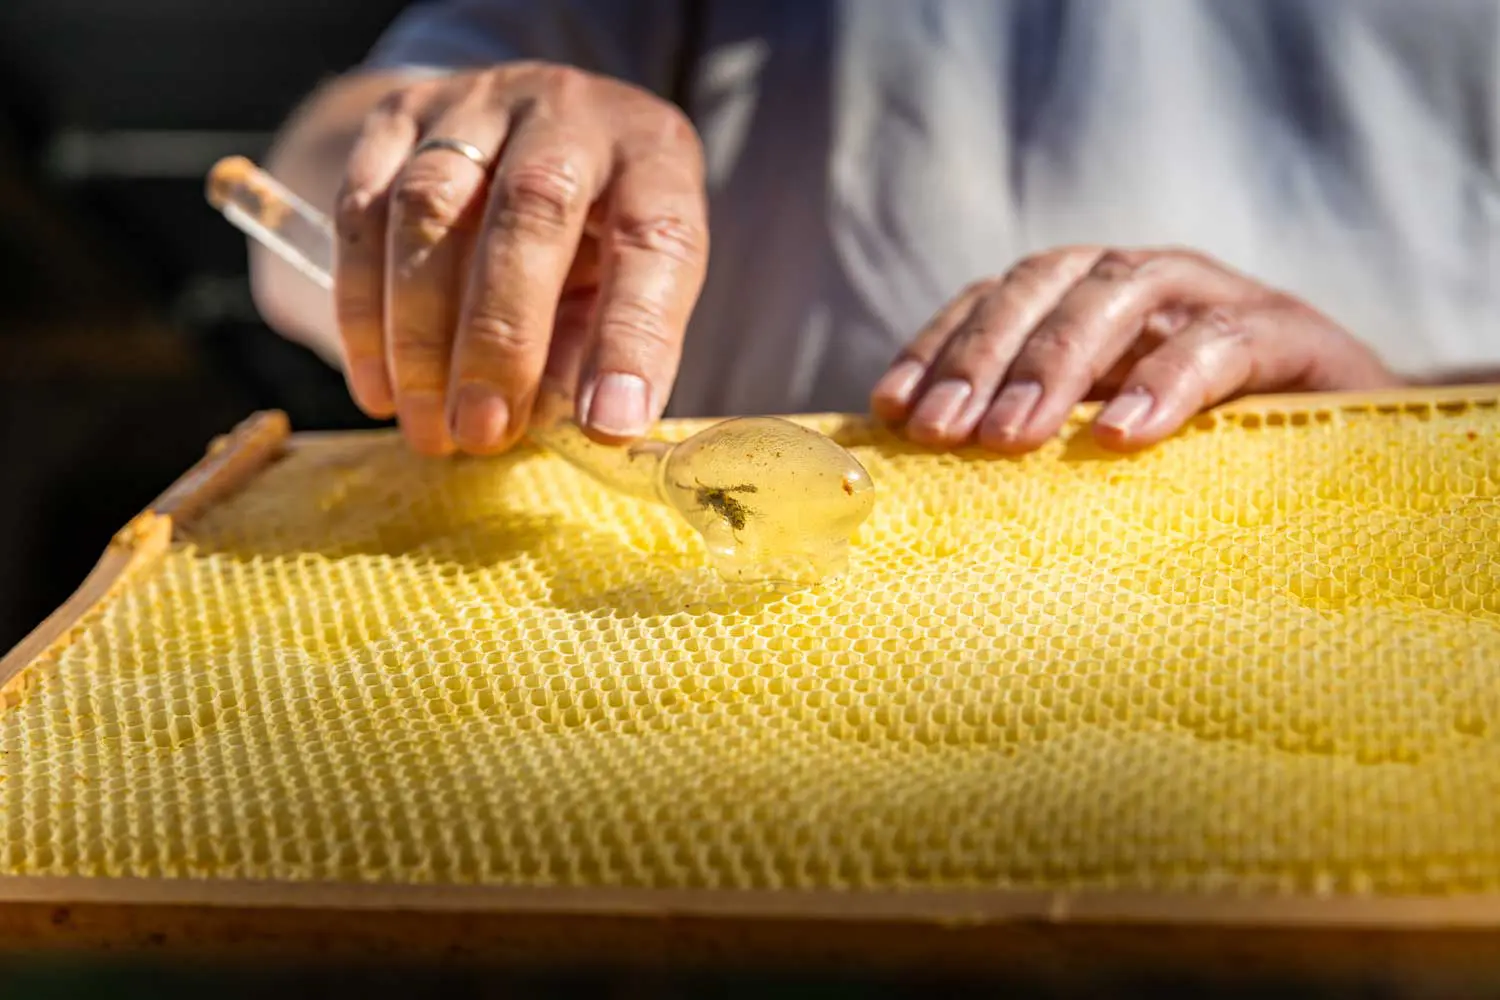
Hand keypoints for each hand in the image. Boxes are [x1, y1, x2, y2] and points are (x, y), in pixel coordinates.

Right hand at [334, 63, 707, 455]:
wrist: (524, 136)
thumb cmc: (596, 237)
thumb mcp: (628, 286)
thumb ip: (603, 347)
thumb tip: (581, 430)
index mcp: (655, 157)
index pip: (655, 241)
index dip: (632, 339)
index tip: (608, 425)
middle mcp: (570, 111)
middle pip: (532, 207)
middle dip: (501, 337)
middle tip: (481, 432)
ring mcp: (478, 101)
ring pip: (429, 205)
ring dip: (420, 335)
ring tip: (428, 428)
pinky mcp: (397, 114)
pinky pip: (360, 211)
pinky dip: (363, 312)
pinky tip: (381, 389)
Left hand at [871, 246, 1401, 451]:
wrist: (1348, 456)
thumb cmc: (1201, 459)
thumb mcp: (1100, 446)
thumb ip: (1031, 437)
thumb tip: (915, 473)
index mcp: (1087, 301)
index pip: (995, 298)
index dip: (939, 345)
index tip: (891, 409)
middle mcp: (1143, 281)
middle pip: (1045, 283)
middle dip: (984, 355)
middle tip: (944, 432)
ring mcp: (1216, 295)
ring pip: (1121, 291)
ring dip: (1057, 361)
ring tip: (1014, 437)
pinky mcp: (1289, 333)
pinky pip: (1220, 340)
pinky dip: (1166, 380)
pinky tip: (1123, 434)